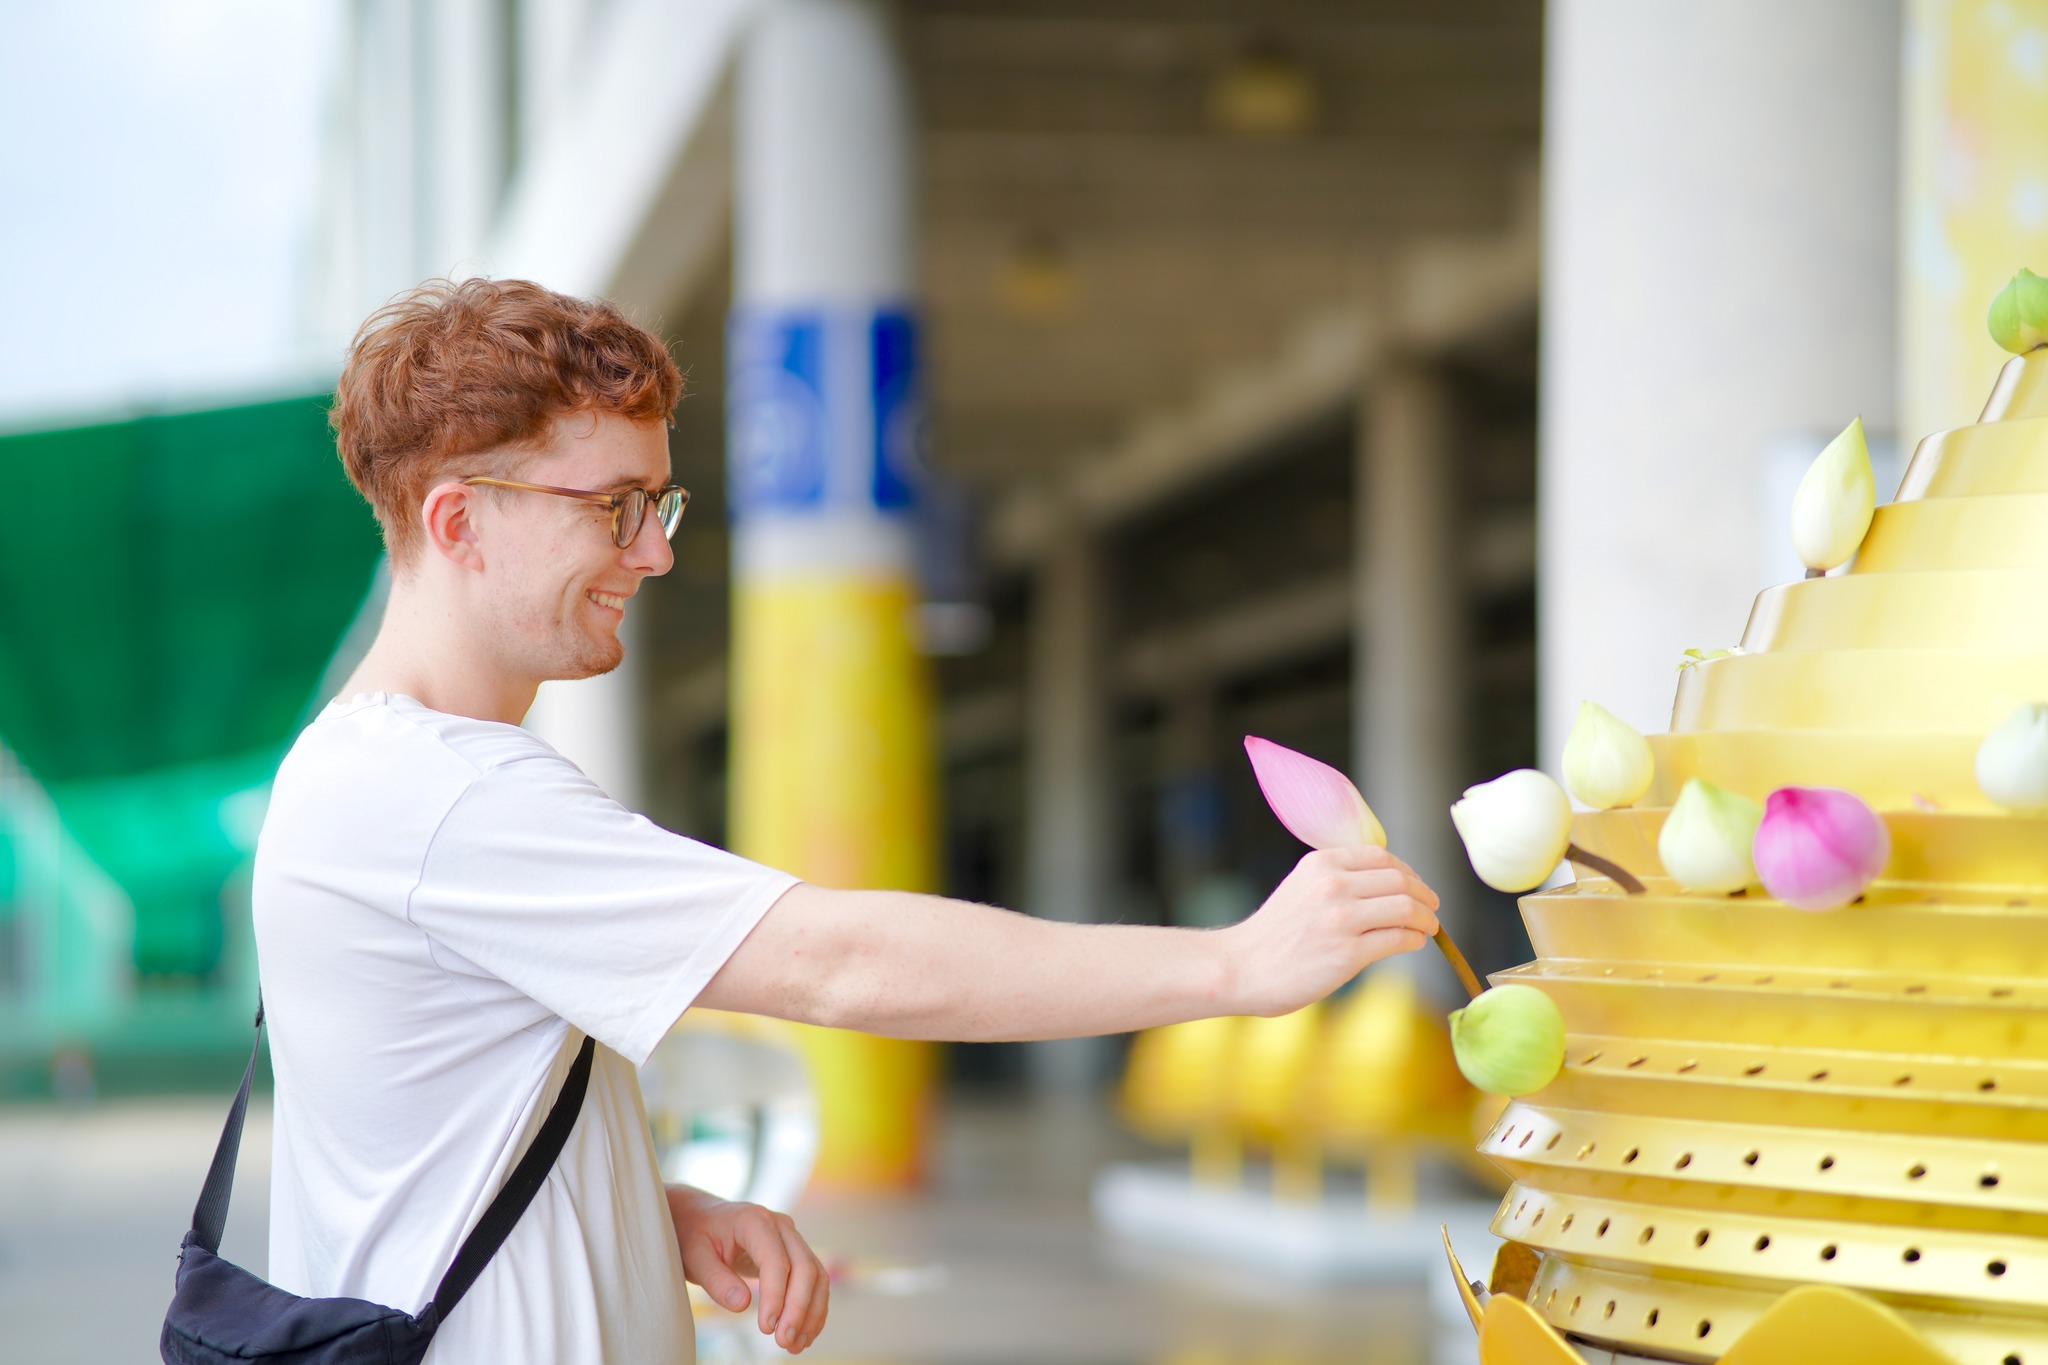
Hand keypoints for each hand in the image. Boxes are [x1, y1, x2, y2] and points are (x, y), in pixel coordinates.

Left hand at [666, 1185, 828, 1353]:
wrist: (701, 1217)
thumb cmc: (695, 1235)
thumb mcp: (694, 1257)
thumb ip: (716, 1280)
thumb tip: (742, 1305)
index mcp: (753, 1220)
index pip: (775, 1260)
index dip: (775, 1295)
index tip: (766, 1327)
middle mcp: (780, 1225)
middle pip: (804, 1267)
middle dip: (798, 1308)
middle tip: (784, 1342)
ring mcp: (791, 1237)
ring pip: (816, 1274)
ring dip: (811, 1312)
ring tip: (796, 1344)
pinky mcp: (795, 1252)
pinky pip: (814, 1279)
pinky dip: (813, 1307)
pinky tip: (804, 1332)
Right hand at [1222, 845, 1441, 1016]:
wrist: (1242, 967)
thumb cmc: (1274, 932)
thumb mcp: (1301, 886)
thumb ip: (1337, 878)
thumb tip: (1389, 882)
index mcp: (1321, 864)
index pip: (1381, 858)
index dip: (1408, 872)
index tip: (1416, 886)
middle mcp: (1332, 886)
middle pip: (1399, 881)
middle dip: (1424, 895)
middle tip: (1432, 908)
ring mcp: (1340, 920)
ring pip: (1405, 908)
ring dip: (1426, 919)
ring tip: (1428, 928)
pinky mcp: (1347, 954)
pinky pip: (1398, 939)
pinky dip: (1414, 939)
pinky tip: (1413, 942)